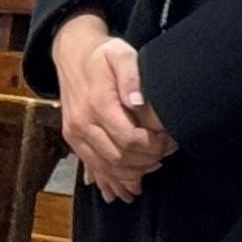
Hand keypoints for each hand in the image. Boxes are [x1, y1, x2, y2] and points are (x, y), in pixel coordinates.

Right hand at [50, 13, 176, 204]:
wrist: (72, 55)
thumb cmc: (102, 54)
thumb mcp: (120, 53)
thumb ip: (131, 75)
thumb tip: (137, 101)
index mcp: (97, 104)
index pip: (130, 139)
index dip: (153, 145)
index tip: (169, 140)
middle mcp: (82, 123)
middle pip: (118, 157)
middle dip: (146, 161)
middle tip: (166, 154)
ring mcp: (74, 134)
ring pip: (104, 167)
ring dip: (131, 174)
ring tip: (153, 167)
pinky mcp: (73, 139)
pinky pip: (91, 167)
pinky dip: (110, 180)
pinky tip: (126, 188)